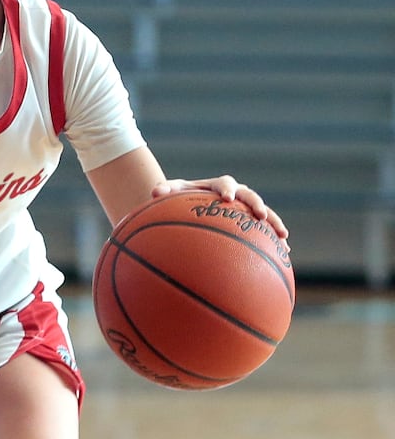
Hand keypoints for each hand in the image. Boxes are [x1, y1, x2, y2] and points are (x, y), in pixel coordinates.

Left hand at [153, 176, 289, 246]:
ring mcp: (245, 209)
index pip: (225, 183)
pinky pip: (265, 231)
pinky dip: (275, 240)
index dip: (226, 189)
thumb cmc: (178, 198)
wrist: (189, 205)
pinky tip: (285, 254)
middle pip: (250, 196)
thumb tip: (154, 191)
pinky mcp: (250, 222)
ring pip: (264, 213)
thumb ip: (164, 190)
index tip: (226, 198)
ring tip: (284, 237)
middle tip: (261, 215)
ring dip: (274, 223)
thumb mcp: (170, 192)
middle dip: (257, 205)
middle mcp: (236, 194)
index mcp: (216, 186)